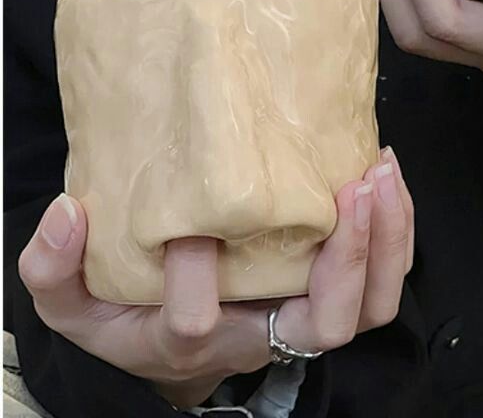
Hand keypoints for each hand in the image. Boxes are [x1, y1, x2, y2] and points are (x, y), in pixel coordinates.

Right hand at [18, 147, 412, 408]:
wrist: (178, 346)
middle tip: (354, 189)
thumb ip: (54, 269)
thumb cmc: (132, 317)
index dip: (193, 278)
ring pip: (369, 305)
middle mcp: (261, 334)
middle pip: (327, 324)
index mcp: (193, 340)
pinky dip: (394, 230)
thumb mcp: (75, 302)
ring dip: (386, 239)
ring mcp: (303, 316)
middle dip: (348, 259)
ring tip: (381, 171)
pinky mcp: (327, 291)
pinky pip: (378, 276)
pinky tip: (385, 174)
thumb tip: (65, 217)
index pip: (193, 325)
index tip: (187, 227)